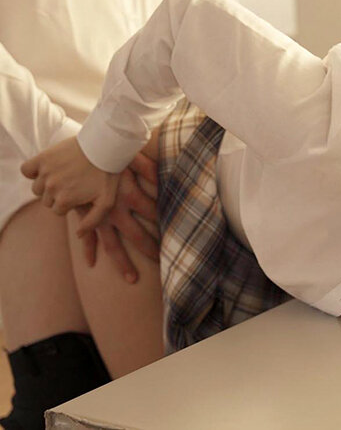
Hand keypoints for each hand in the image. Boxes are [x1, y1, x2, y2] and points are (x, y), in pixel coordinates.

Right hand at [20, 136, 120, 235]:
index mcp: (65, 200)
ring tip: (62, 178)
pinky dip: (32, 171)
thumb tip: (78, 235)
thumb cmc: (107, 175)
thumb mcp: (106, 202)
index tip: (77, 196)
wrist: (104, 147)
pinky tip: (44, 170)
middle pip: (47, 200)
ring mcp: (45, 172)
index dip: (68, 204)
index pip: (57, 211)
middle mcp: (52, 188)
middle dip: (57, 196)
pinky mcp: (42, 158)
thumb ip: (92, 221)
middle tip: (71, 186)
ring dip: (46, 185)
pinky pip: (26, 170)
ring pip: (37, 188)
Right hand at [79, 153, 159, 283]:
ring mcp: (97, 216)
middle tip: (162, 263)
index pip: (153, 212)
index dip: (164, 221)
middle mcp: (114, 210)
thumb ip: (148, 166)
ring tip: (132, 279)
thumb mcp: (129, 157)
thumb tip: (166, 175)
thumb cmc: (104, 153)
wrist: (72, 153)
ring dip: (122, 262)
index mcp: (128, 195)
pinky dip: (88, 250)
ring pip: (112, 244)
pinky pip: (86, 237)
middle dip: (149, 249)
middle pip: (136, 235)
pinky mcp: (81, 215)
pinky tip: (91, 263)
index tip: (176, 233)